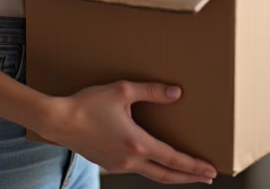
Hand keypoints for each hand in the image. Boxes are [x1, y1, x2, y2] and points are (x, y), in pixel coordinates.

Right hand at [43, 80, 217, 183]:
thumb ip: (151, 92)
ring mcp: (118, 164)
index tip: (210, 169)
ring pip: (151, 174)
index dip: (194, 165)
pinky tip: (152, 160)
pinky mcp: (108, 163)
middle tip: (207, 177)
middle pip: (166, 175)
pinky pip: (136, 169)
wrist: (59, 121)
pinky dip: (152, 168)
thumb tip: (176, 93)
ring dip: (171, 174)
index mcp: (137, 143)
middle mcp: (130, 159)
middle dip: (189, 177)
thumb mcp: (122, 91)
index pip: (173, 159)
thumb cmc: (88, 104)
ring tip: (184, 170)